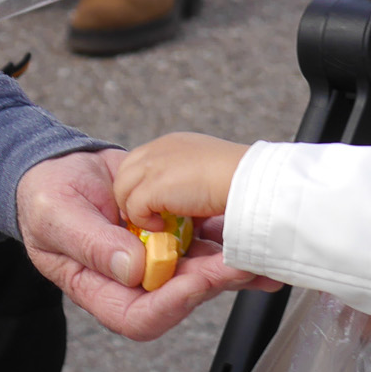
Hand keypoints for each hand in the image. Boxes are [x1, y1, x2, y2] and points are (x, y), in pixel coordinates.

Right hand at [17, 150, 270, 340]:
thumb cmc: (44, 197)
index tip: (192, 281)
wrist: (57, 166)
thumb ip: (92, 244)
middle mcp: (132, 281)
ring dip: (230, 262)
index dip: (170, 305)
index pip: (138, 316)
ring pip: (199, 271)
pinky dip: (227, 235)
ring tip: (258, 246)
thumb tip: (132, 269)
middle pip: (179, 297)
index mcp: (98, 288)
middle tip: (239, 260)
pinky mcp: (171, 232)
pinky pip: (203, 241)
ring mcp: (155, 257)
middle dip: (213, 280)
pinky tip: (248, 224)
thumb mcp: (57, 216)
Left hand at [115, 133, 250, 230]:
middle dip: (130, 196)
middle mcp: (159, 149)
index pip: (139, 161)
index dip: (141, 184)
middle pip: (125, 173)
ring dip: (135, 210)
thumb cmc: (238, 179)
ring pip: (123, 190)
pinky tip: (164, 228)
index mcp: (172, 144)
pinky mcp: (153, 186)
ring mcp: (153, 165)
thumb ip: (188, 180)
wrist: (247, 179)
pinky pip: (133, 208)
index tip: (152, 204)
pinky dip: (145, 222)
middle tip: (147, 218)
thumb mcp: (207, 171)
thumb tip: (182, 203)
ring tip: (156, 224)